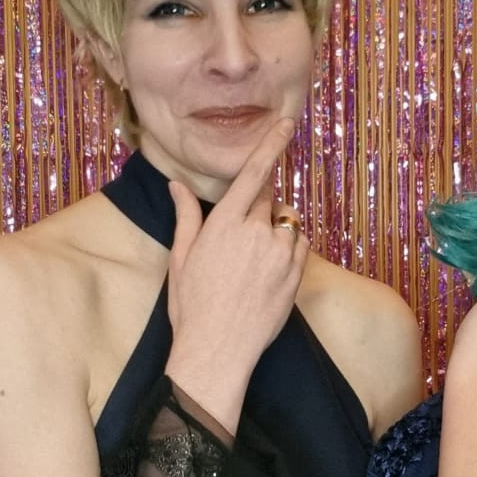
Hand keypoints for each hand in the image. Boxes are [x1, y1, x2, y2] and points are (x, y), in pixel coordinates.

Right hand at [165, 119, 308, 430]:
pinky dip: (290, 249)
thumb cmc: (191, 307)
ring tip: (255, 261)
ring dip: (276, 230)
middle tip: (241, 241)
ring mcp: (279, 253)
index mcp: (223, 223)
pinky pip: (300, 245)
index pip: (253, 174)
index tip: (286, 124)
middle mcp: (254, 231)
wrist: (216, 351)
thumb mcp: (181, 258)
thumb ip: (186, 216)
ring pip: (287, 222)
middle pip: (268, 200)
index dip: (270, 145)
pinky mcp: (295, 274)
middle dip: (259, 209)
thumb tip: (176, 185)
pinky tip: (270, 271)